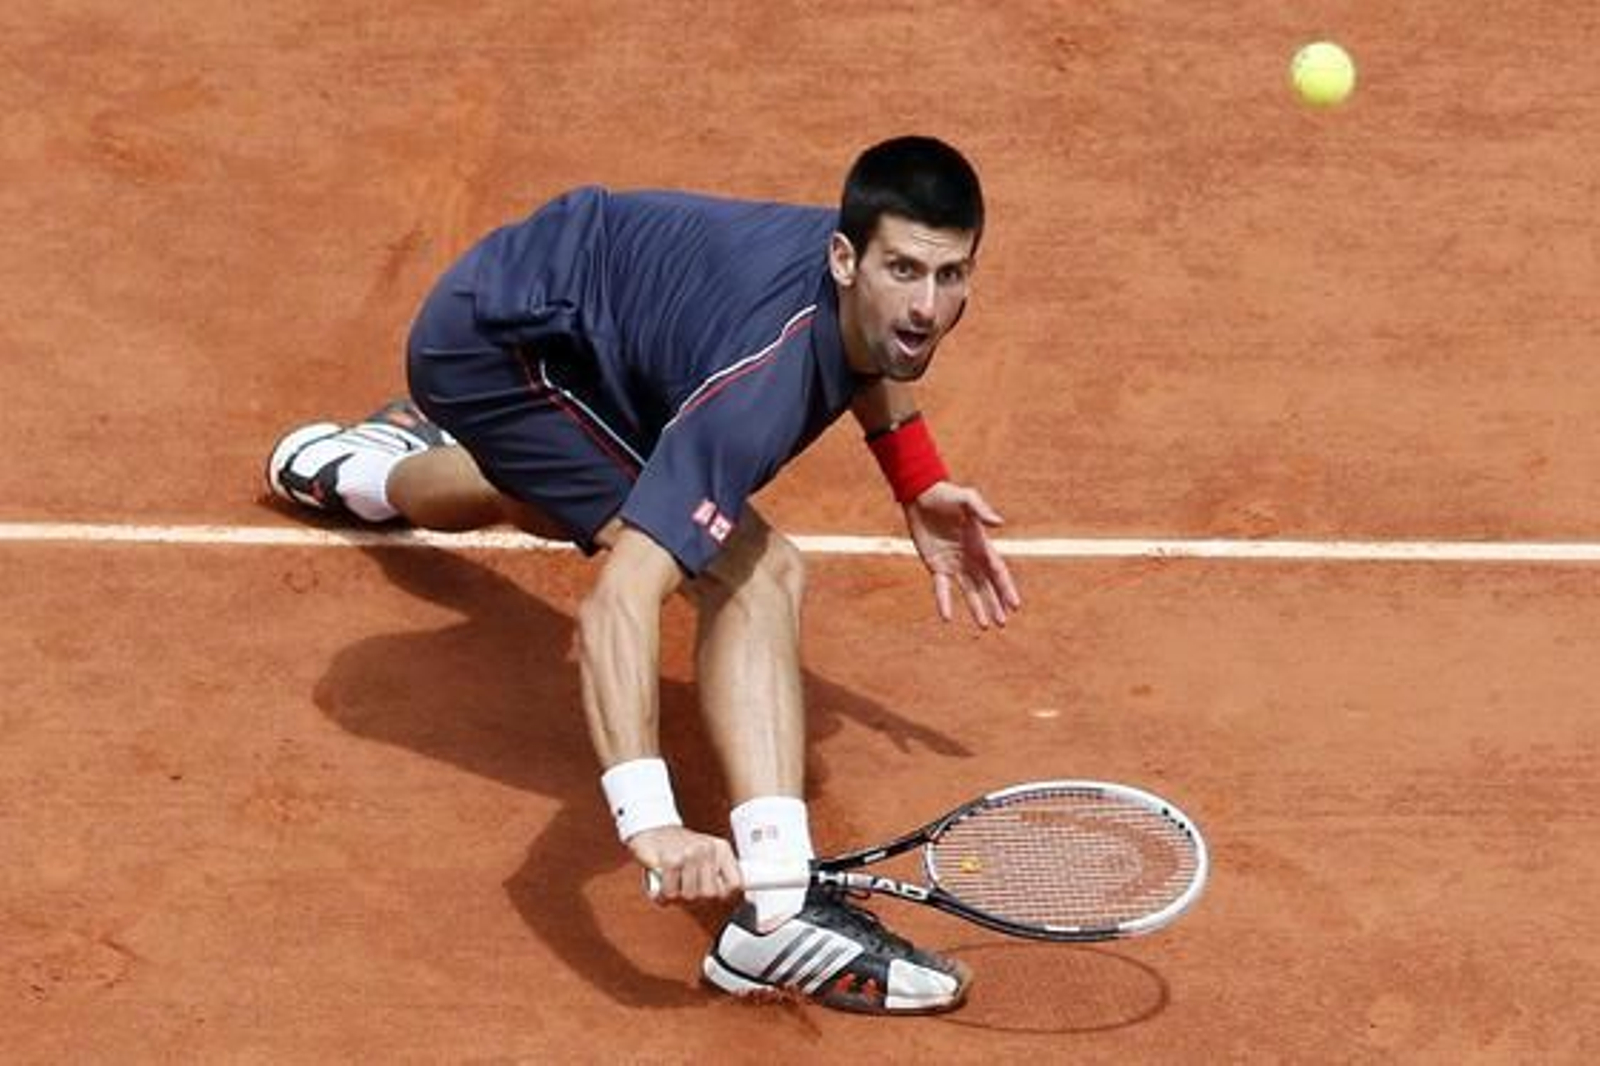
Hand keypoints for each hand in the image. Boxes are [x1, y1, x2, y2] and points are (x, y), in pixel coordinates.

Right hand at [629, 825, 742, 901]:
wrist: (652, 830)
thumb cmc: (679, 847)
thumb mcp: (706, 855)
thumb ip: (720, 873)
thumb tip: (735, 892)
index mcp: (721, 848)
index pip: (735, 883)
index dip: (722, 892)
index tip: (711, 889)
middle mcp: (708, 849)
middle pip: (710, 894)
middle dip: (695, 893)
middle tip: (685, 882)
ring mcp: (690, 854)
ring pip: (690, 895)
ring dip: (677, 892)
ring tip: (673, 879)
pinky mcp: (671, 860)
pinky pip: (671, 892)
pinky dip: (663, 892)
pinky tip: (662, 879)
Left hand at [904, 481, 1021, 628]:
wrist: (922, 496)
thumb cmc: (947, 495)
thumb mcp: (966, 499)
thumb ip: (982, 511)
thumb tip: (999, 523)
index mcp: (982, 545)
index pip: (998, 571)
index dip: (1006, 588)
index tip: (1015, 605)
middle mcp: (971, 558)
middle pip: (987, 586)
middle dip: (996, 604)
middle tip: (1003, 623)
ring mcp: (954, 564)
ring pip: (969, 591)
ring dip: (978, 608)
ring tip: (986, 626)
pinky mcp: (936, 566)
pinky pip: (941, 588)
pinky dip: (944, 602)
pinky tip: (947, 618)